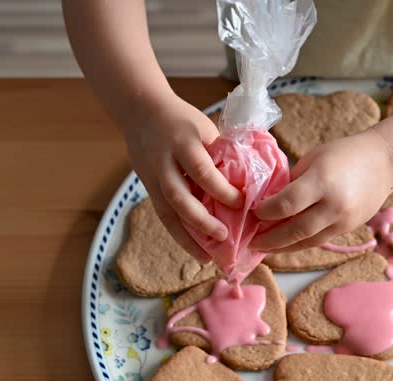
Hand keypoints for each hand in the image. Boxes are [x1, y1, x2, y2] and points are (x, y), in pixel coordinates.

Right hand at [124, 93, 240, 261]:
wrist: (141, 110)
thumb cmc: (183, 120)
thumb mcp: (205, 128)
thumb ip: (222, 152)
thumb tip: (251, 181)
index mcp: (183, 141)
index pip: (202, 170)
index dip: (221, 189)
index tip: (242, 202)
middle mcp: (164, 162)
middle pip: (179, 197)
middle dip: (202, 220)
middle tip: (225, 236)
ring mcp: (152, 177)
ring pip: (167, 213)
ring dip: (188, 237)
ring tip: (208, 257)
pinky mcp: (148, 189)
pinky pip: (163, 216)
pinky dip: (180, 235)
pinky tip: (195, 250)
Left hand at [251, 130, 392, 252]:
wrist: (385, 162)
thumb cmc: (344, 154)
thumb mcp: (314, 158)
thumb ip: (293, 181)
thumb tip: (269, 200)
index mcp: (322, 180)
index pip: (286, 204)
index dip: (266, 212)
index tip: (253, 213)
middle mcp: (333, 204)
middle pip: (295, 230)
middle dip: (270, 239)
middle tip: (251, 242)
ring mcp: (343, 220)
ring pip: (307, 241)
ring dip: (283, 247)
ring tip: (265, 248)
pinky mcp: (349, 228)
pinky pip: (320, 240)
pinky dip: (301, 243)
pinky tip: (287, 243)